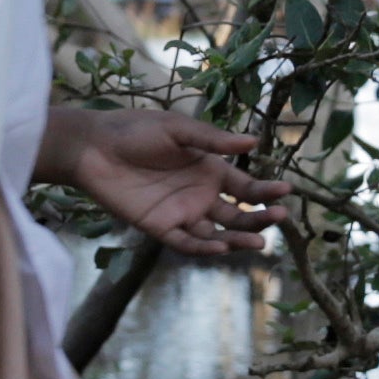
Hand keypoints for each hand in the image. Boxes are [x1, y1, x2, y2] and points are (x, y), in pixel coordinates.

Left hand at [43, 103, 290, 260]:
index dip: (266, 191)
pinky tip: (222, 248)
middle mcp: (200, 195)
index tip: (285, 190)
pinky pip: (187, 243)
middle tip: (278, 217)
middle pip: (238, 214)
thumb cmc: (135, 131)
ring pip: (218, 234)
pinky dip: (205, 248)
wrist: (93, 147)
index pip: (246, 186)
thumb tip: (254, 141)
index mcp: (209, 170)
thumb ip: (213, 140)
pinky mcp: (160, 227)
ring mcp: (182, 213)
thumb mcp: (178, 130)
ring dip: (238, 239)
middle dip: (259, 218)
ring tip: (259, 243)